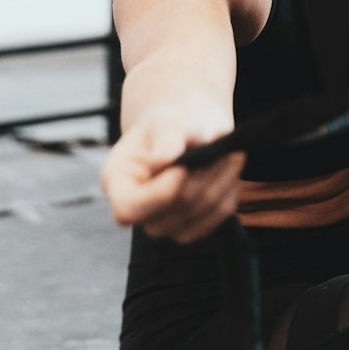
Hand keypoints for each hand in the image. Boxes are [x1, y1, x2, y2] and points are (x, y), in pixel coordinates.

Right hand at [101, 109, 246, 244]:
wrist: (185, 132)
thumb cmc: (168, 124)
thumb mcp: (165, 121)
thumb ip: (165, 140)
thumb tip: (162, 163)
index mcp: (117, 182)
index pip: (130, 208)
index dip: (160, 194)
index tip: (184, 168)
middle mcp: (136, 212)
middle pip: (176, 208)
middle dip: (203, 174)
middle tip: (221, 140)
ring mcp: (163, 225)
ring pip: (203, 212)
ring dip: (222, 178)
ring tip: (231, 149)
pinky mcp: (191, 228)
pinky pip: (218, 216)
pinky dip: (229, 189)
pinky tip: (231, 166)